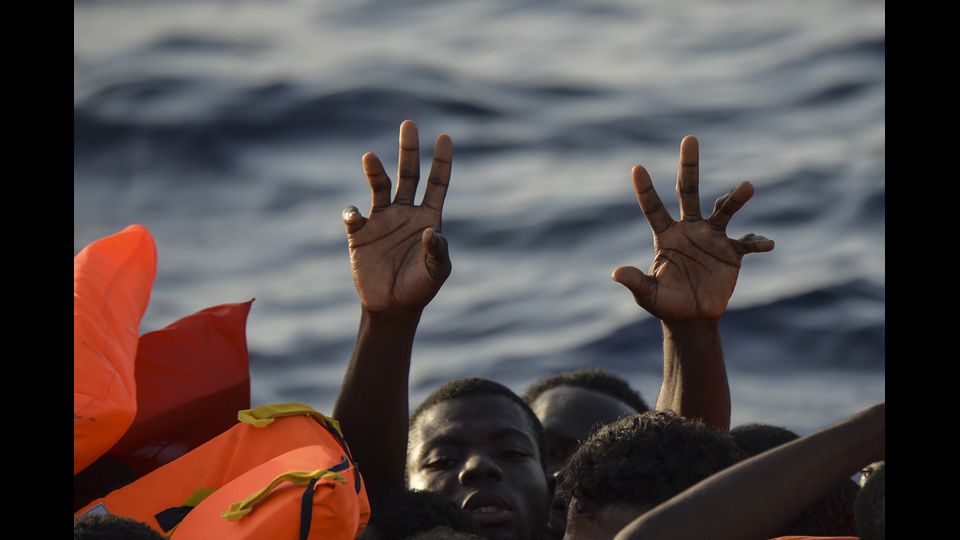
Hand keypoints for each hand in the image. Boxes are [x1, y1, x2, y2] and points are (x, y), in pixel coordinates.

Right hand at [343, 120, 452, 313]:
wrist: (391, 308)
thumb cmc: (419, 288)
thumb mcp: (436, 272)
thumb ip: (437, 252)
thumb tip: (430, 232)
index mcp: (428, 218)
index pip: (437, 183)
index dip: (442, 161)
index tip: (444, 137)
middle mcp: (405, 213)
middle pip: (408, 174)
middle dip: (409, 150)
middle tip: (409, 124)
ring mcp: (382, 221)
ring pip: (379, 186)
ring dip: (375, 171)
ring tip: (370, 157)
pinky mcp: (360, 234)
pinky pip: (353, 216)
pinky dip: (351, 213)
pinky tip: (355, 217)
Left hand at [613, 136, 773, 321]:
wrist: (692, 317)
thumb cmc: (666, 303)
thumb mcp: (648, 295)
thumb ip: (636, 282)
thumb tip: (616, 273)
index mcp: (666, 235)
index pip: (653, 208)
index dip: (645, 189)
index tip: (637, 167)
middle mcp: (689, 228)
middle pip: (689, 191)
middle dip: (689, 166)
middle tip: (689, 139)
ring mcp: (712, 237)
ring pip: (723, 209)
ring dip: (735, 199)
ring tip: (748, 187)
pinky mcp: (732, 252)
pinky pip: (746, 243)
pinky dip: (757, 242)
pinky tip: (767, 244)